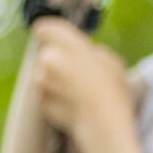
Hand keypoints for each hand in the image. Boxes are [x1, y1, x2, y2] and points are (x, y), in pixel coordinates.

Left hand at [30, 19, 134, 152]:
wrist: (102, 123)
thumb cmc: (112, 91)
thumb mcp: (112, 62)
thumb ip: (94, 52)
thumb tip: (90, 53)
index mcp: (66, 44)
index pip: (46, 29)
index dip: (48, 31)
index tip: (48, 33)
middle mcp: (49, 59)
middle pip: (48, 54)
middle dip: (58, 61)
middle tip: (78, 72)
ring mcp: (42, 82)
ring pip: (45, 75)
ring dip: (56, 80)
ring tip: (78, 91)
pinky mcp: (40, 102)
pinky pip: (46, 95)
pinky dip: (55, 98)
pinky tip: (74, 105)